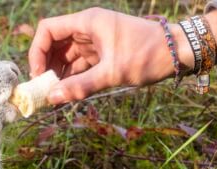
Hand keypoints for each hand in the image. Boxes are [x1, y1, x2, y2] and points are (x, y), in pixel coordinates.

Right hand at [28, 7, 191, 103]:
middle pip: (54, 44)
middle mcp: (88, 28)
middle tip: (43, 90)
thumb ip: (81, 86)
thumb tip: (53, 98)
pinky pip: (79, 65)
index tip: (38, 75)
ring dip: (58, 75)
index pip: (48, 30)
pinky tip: (68, 94)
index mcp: (88, 22)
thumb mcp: (113, 73)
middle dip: (46, 66)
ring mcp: (95, 41)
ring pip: (66, 56)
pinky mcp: (103, 53)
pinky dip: (72, 78)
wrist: (178, 53)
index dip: (38, 51)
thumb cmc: (148, 56)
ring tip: (55, 97)